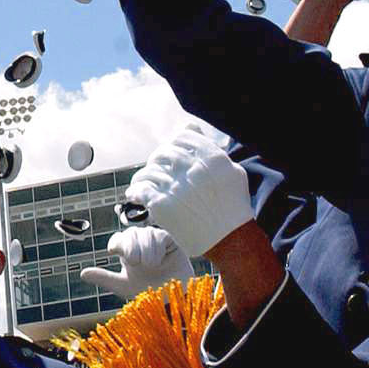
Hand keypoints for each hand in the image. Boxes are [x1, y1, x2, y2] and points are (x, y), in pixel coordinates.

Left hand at [79, 225, 195, 297]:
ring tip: (151, 265)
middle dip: (130, 248)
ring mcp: (155, 241)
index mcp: (126, 252)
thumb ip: (104, 278)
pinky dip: (157, 247)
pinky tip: (161, 259)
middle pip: (130, 234)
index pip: (117, 240)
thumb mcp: (124, 286)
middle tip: (136, 263)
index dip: (117, 244)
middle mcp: (140, 243)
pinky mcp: (171, 241)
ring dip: (145, 250)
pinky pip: (160, 235)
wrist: (174, 299)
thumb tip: (82, 273)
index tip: (116, 253)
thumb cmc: (148, 293)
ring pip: (144, 233)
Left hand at [123, 124, 254, 257]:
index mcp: (211, 158)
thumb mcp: (233, 172)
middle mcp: (192, 169)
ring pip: (149, 171)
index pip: (182, 137)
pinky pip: (140, 189)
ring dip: (145, 177)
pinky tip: (135, 195)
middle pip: (163, 153)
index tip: (172, 156)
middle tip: (158, 172)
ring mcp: (176, 186)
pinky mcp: (162, 205)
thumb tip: (189, 125)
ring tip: (144, 184)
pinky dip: (135, 191)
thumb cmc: (233, 208)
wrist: (231, 241)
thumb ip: (210, 149)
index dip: (174, 145)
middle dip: (158, 162)